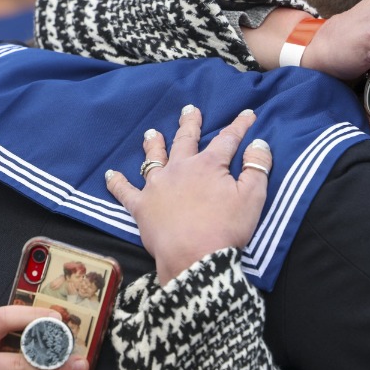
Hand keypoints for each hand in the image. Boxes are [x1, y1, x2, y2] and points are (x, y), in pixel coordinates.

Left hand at [106, 106, 271, 284]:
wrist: (194, 259)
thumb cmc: (226, 229)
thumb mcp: (253, 197)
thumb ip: (257, 167)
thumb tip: (259, 143)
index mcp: (208, 165)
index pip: (227, 139)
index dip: (239, 125)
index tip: (248, 114)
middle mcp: (180, 168)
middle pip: (185, 140)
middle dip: (190, 124)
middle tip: (190, 110)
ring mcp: (157, 186)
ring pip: (154, 158)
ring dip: (154, 144)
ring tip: (152, 133)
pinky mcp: (141, 207)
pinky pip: (125, 191)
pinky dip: (117, 182)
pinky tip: (110, 175)